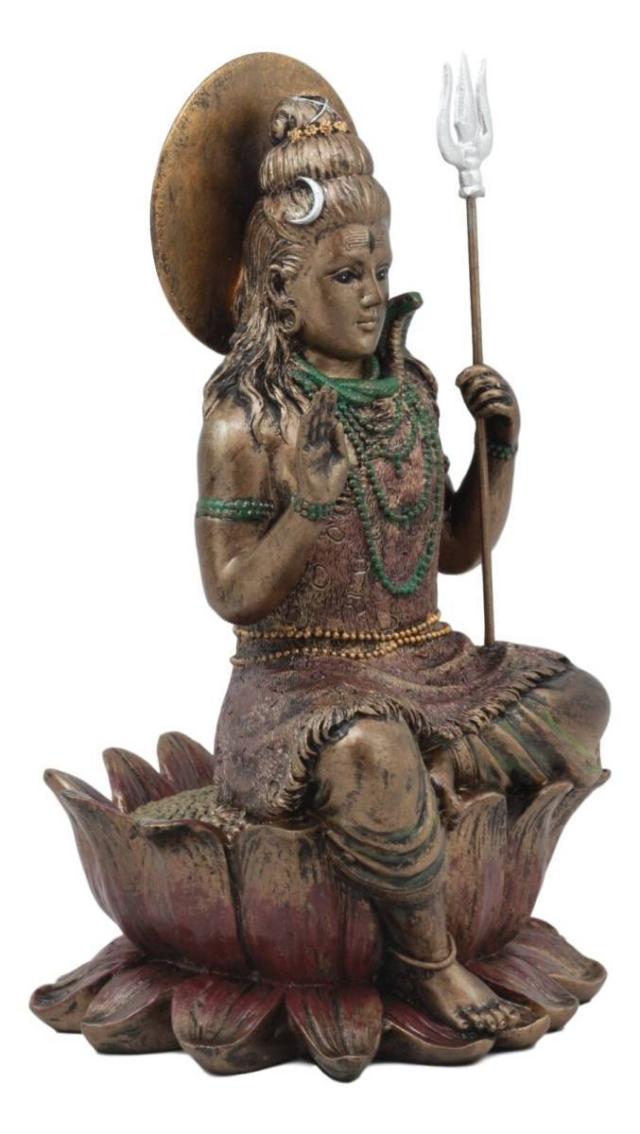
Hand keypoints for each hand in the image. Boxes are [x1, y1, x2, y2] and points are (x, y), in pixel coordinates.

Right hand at [295, 387, 349, 505]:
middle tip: (328, 387)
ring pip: (312, 424)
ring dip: (315, 409)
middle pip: (320, 419)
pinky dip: (307, 424)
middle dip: (323, 403)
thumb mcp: (343, 459)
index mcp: (325, 444)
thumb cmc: (332, 483)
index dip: (330, 408)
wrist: (323, 500)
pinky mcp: (304, 454)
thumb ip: (339, 441)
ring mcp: (309, 448)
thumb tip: (338, 422)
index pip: (327, 422)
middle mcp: (316, 443)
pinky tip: (310, 412)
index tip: (334, 393)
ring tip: (320, 394)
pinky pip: (305, 436)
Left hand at [455, 365, 519, 443]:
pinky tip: (479, 416)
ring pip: (491, 393)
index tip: (456, 383)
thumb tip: (460, 380)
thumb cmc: (483, 416)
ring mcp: (510, 400)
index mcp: (496, 381)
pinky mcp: (512, 414)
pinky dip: (484, 411)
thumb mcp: (472, 401)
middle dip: (472, 390)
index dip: (468, 373)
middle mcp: (505, 387)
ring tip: (473, 411)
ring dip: (477, 402)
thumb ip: (467, 389)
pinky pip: (496, 407)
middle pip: (486, 380)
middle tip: (466, 402)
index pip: (483, 368)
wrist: (497, 439)